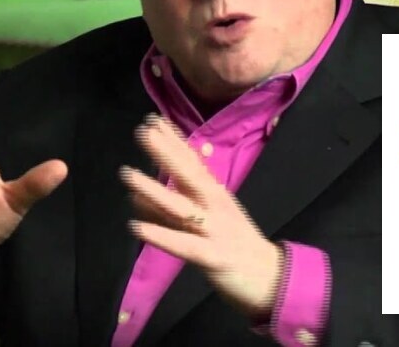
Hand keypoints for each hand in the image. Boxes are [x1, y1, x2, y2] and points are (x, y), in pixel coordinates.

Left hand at [121, 115, 282, 318]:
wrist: (270, 277)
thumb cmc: (235, 243)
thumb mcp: (210, 216)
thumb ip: (177, 205)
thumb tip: (139, 194)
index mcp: (215, 194)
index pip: (193, 162)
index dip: (173, 140)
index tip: (153, 120)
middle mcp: (215, 205)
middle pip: (187, 174)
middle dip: (164, 152)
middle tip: (142, 131)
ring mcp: (214, 229)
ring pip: (180, 206)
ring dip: (153, 189)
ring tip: (127, 174)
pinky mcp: (212, 256)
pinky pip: (182, 244)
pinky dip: (160, 235)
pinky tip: (137, 227)